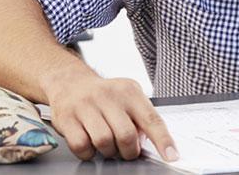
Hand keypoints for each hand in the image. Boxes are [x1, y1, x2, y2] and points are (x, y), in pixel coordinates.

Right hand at [44, 72, 177, 161]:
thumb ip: (141, 117)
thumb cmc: (105, 96)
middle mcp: (108, 96)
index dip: (163, 140)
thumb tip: (154, 143)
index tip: (171, 156)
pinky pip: (81, 146)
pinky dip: (88, 152)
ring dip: (108, 151)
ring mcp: (86, 106)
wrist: (71, 83)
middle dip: (129, 151)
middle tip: (126, 150)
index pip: (151, 119)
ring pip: (104, 142)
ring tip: (107, 145)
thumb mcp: (128, 98)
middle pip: (126, 135)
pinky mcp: (67, 118)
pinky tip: (90, 144)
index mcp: (129, 91)